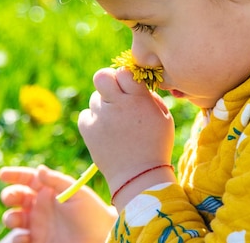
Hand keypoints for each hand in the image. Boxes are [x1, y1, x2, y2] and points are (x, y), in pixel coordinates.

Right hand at [0, 165, 116, 242]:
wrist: (100, 239)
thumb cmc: (92, 213)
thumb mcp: (76, 192)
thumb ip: (56, 181)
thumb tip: (39, 168)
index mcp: (50, 190)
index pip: (28, 179)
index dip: (14, 175)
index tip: (2, 174)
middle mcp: (41, 206)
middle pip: (16, 198)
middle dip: (9, 196)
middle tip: (11, 198)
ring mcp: (38, 225)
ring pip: (14, 218)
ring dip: (10, 217)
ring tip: (17, 220)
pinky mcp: (37, 242)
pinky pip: (19, 239)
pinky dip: (16, 238)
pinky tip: (24, 237)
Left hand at [78, 67, 174, 196]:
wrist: (139, 177)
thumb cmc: (156, 146)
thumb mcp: (164, 117)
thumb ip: (150, 97)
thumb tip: (135, 85)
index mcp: (138, 99)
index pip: (123, 72)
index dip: (125, 78)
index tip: (129, 87)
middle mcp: (117, 104)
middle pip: (101, 76)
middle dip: (107, 82)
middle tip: (114, 94)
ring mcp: (100, 117)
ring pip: (95, 98)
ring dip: (103, 105)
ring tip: (115, 122)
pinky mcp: (88, 130)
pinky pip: (85, 115)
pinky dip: (93, 120)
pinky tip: (105, 131)